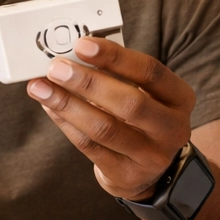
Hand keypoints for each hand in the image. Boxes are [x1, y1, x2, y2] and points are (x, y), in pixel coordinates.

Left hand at [26, 37, 195, 200]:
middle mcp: (172, 128)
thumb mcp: (144, 94)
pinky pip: (89, 146)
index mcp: (179, 98)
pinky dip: (65, 123)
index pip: (150, 72)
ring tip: (40, 87)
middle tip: (56, 68)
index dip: (115, 57)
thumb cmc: (140, 119)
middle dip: (88, 83)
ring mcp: (151, 156)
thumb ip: (116, 75)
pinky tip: (49, 106)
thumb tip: (70, 55)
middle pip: (129, 103)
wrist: (148, 170)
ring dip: (68, 105)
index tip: (82, 44)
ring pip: (105, 128)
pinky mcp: (125, 174)